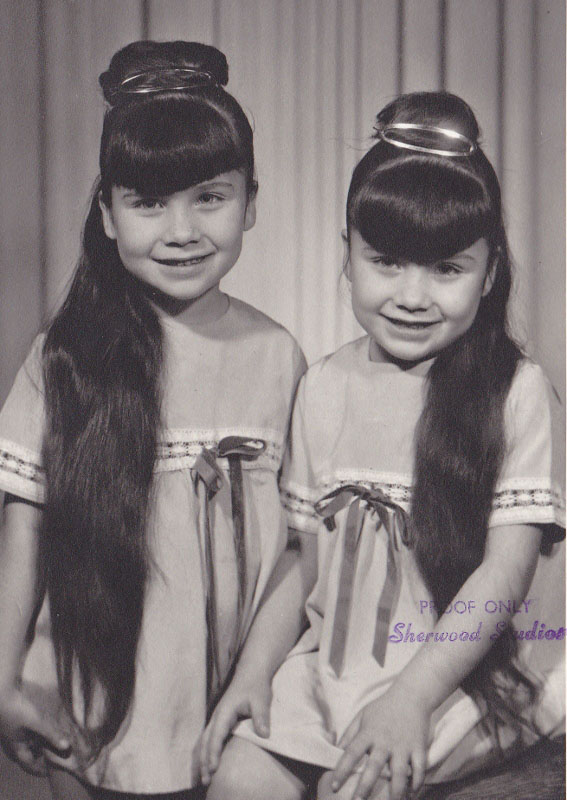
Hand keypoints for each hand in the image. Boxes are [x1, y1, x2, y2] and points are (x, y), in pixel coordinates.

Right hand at [0, 684, 69, 775]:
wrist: (1, 692)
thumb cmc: (16, 709)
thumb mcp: (36, 722)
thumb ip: (51, 734)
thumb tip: (67, 747)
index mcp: (17, 750)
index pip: (31, 767)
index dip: (44, 770)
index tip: (57, 768)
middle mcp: (14, 745)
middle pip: (30, 757)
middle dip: (44, 757)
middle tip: (59, 754)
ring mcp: (13, 735)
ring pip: (29, 745)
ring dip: (41, 744)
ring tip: (56, 740)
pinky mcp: (15, 726)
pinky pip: (27, 736)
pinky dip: (37, 735)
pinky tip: (46, 727)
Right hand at [200, 671, 271, 784]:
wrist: (251, 672)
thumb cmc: (256, 686)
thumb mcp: (261, 699)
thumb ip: (261, 717)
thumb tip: (265, 735)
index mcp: (225, 712)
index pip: (216, 735)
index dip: (214, 753)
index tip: (213, 769)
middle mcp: (217, 716)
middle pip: (205, 741)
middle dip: (204, 761)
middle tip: (205, 781)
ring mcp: (217, 718)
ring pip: (204, 740)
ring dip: (203, 758)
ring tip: (204, 778)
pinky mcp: (220, 720)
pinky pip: (208, 738)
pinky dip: (205, 751)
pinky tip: (208, 763)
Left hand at [331, 685, 429, 799]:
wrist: (411, 695)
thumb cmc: (383, 707)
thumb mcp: (362, 715)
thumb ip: (349, 733)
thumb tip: (336, 751)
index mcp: (368, 733)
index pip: (351, 753)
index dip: (342, 770)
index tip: (334, 786)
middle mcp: (385, 741)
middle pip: (374, 766)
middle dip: (366, 787)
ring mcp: (403, 745)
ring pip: (399, 773)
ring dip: (395, 791)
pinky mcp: (419, 748)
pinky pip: (419, 769)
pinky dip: (416, 783)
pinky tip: (411, 794)